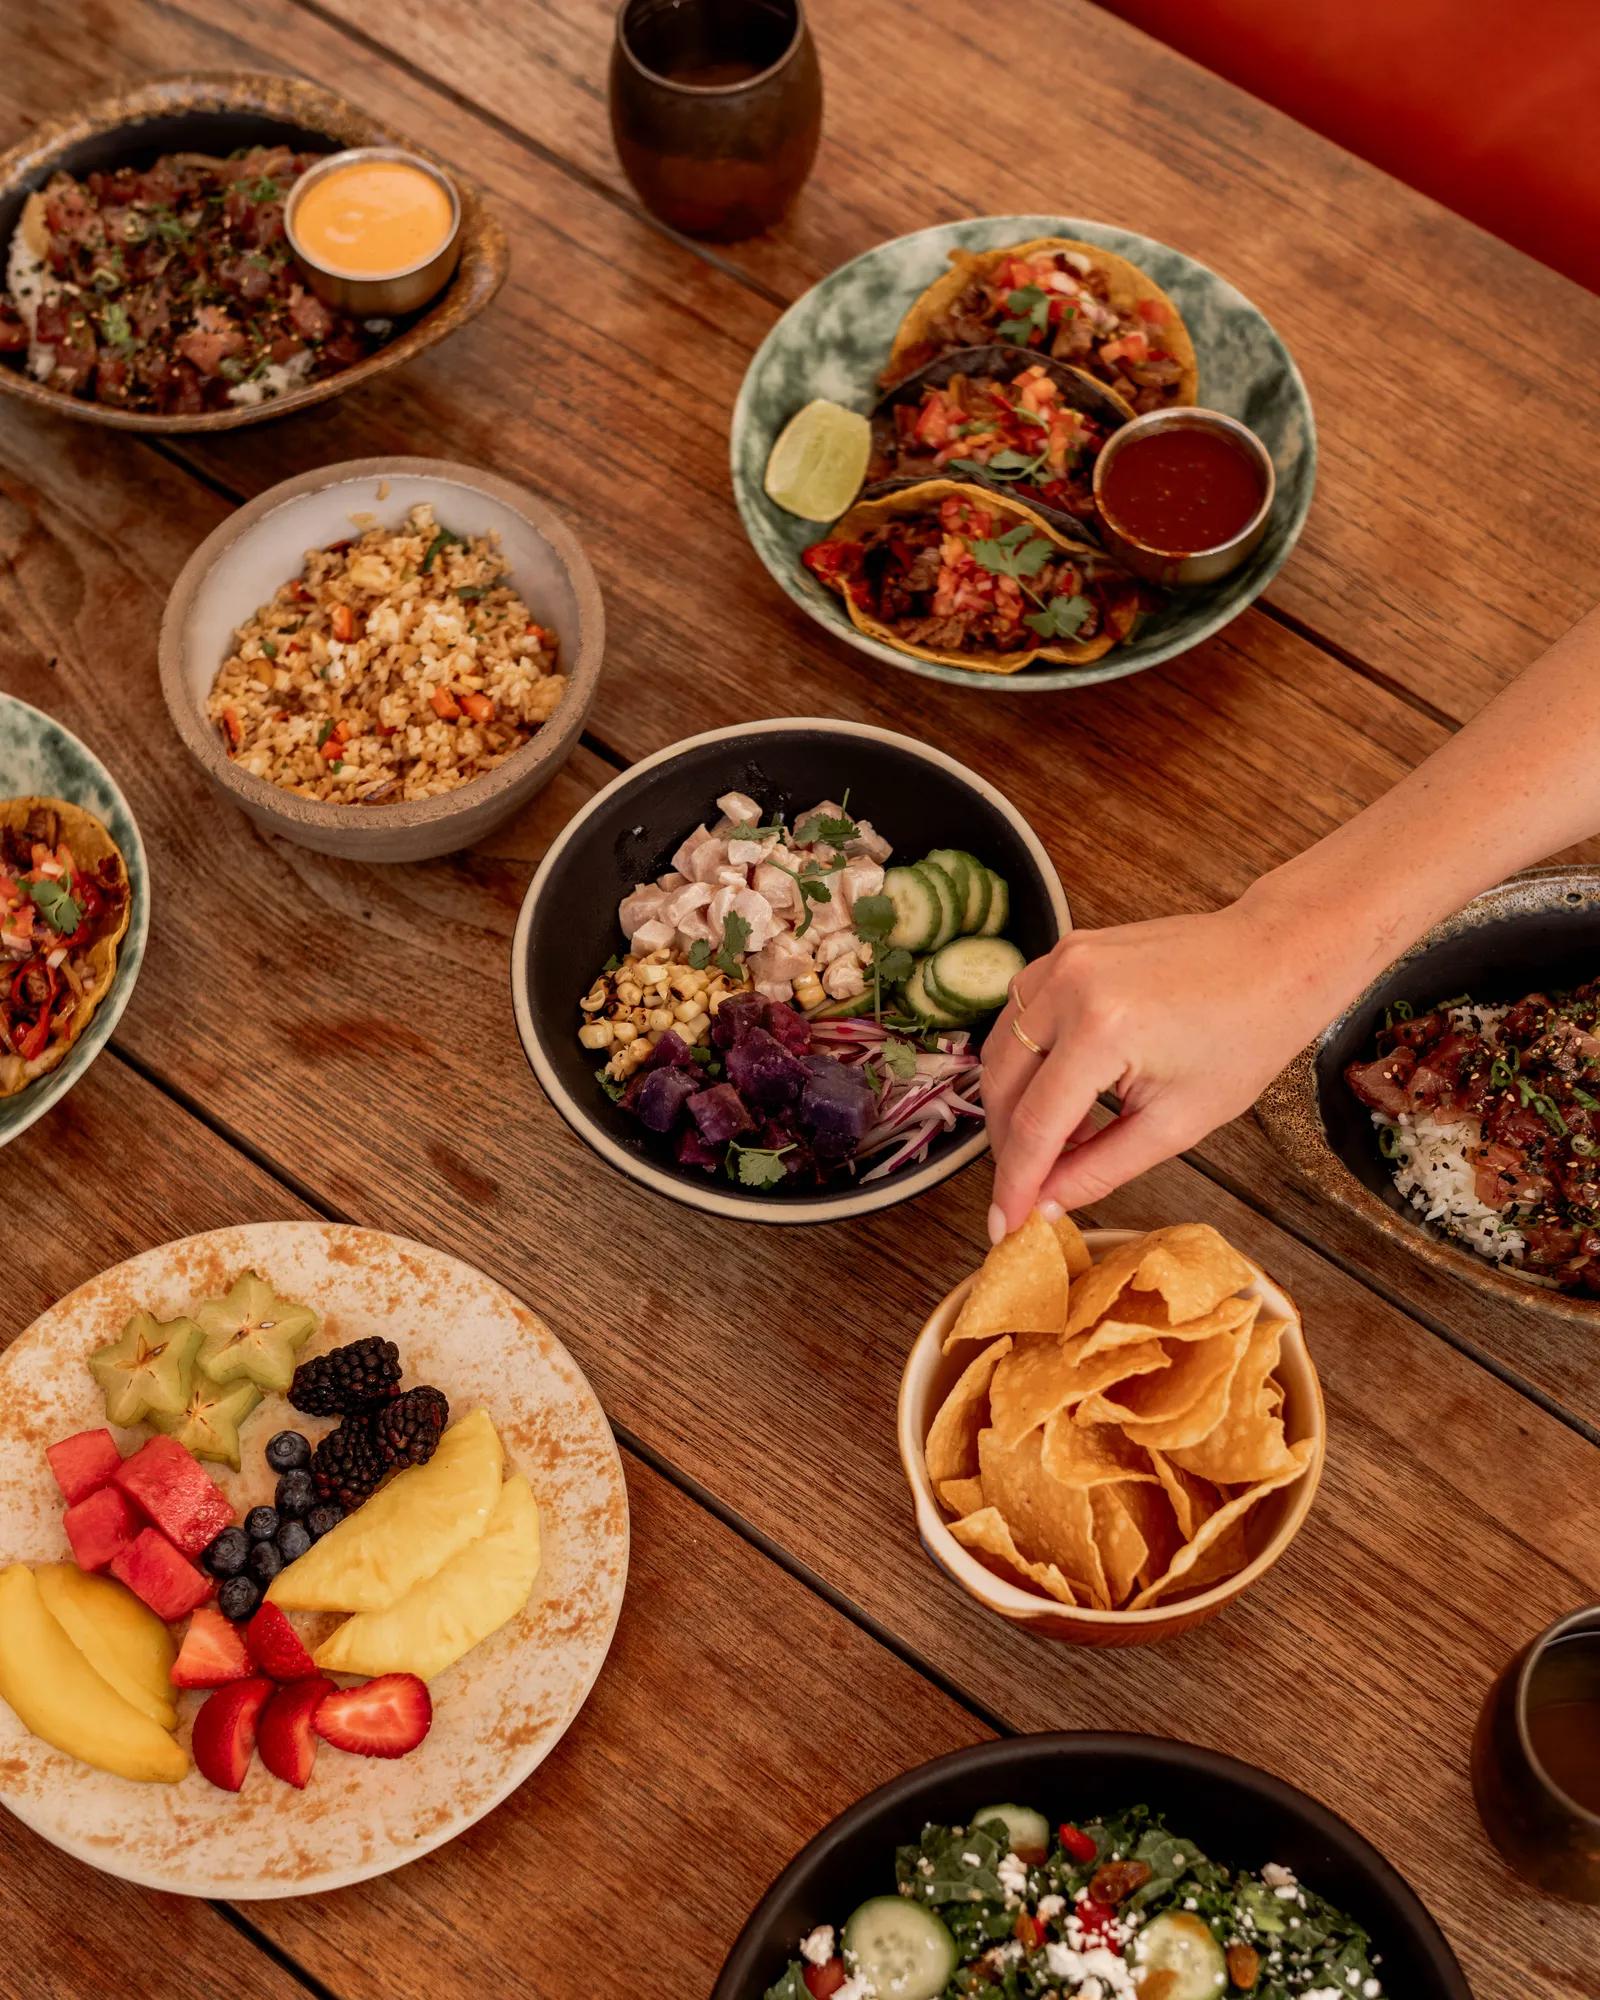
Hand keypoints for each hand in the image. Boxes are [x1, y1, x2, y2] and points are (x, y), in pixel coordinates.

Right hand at [981, 893, 1335, 1239]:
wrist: (1278, 961)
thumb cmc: (1244, 1038)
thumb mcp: (1177, 1123)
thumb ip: (1100, 1168)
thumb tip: (1047, 1204)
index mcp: (1102, 1030)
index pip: (1034, 1125)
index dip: (1015, 1183)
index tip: (1005, 1224)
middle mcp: (1070, 985)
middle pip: (1003, 1085)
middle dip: (1010, 1146)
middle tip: (1029, 1189)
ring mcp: (1063, 959)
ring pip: (1001, 1048)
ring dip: (1015, 1102)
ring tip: (1061, 1140)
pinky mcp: (1067, 949)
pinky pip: (1021, 1014)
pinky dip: (1029, 1059)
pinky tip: (1064, 1090)